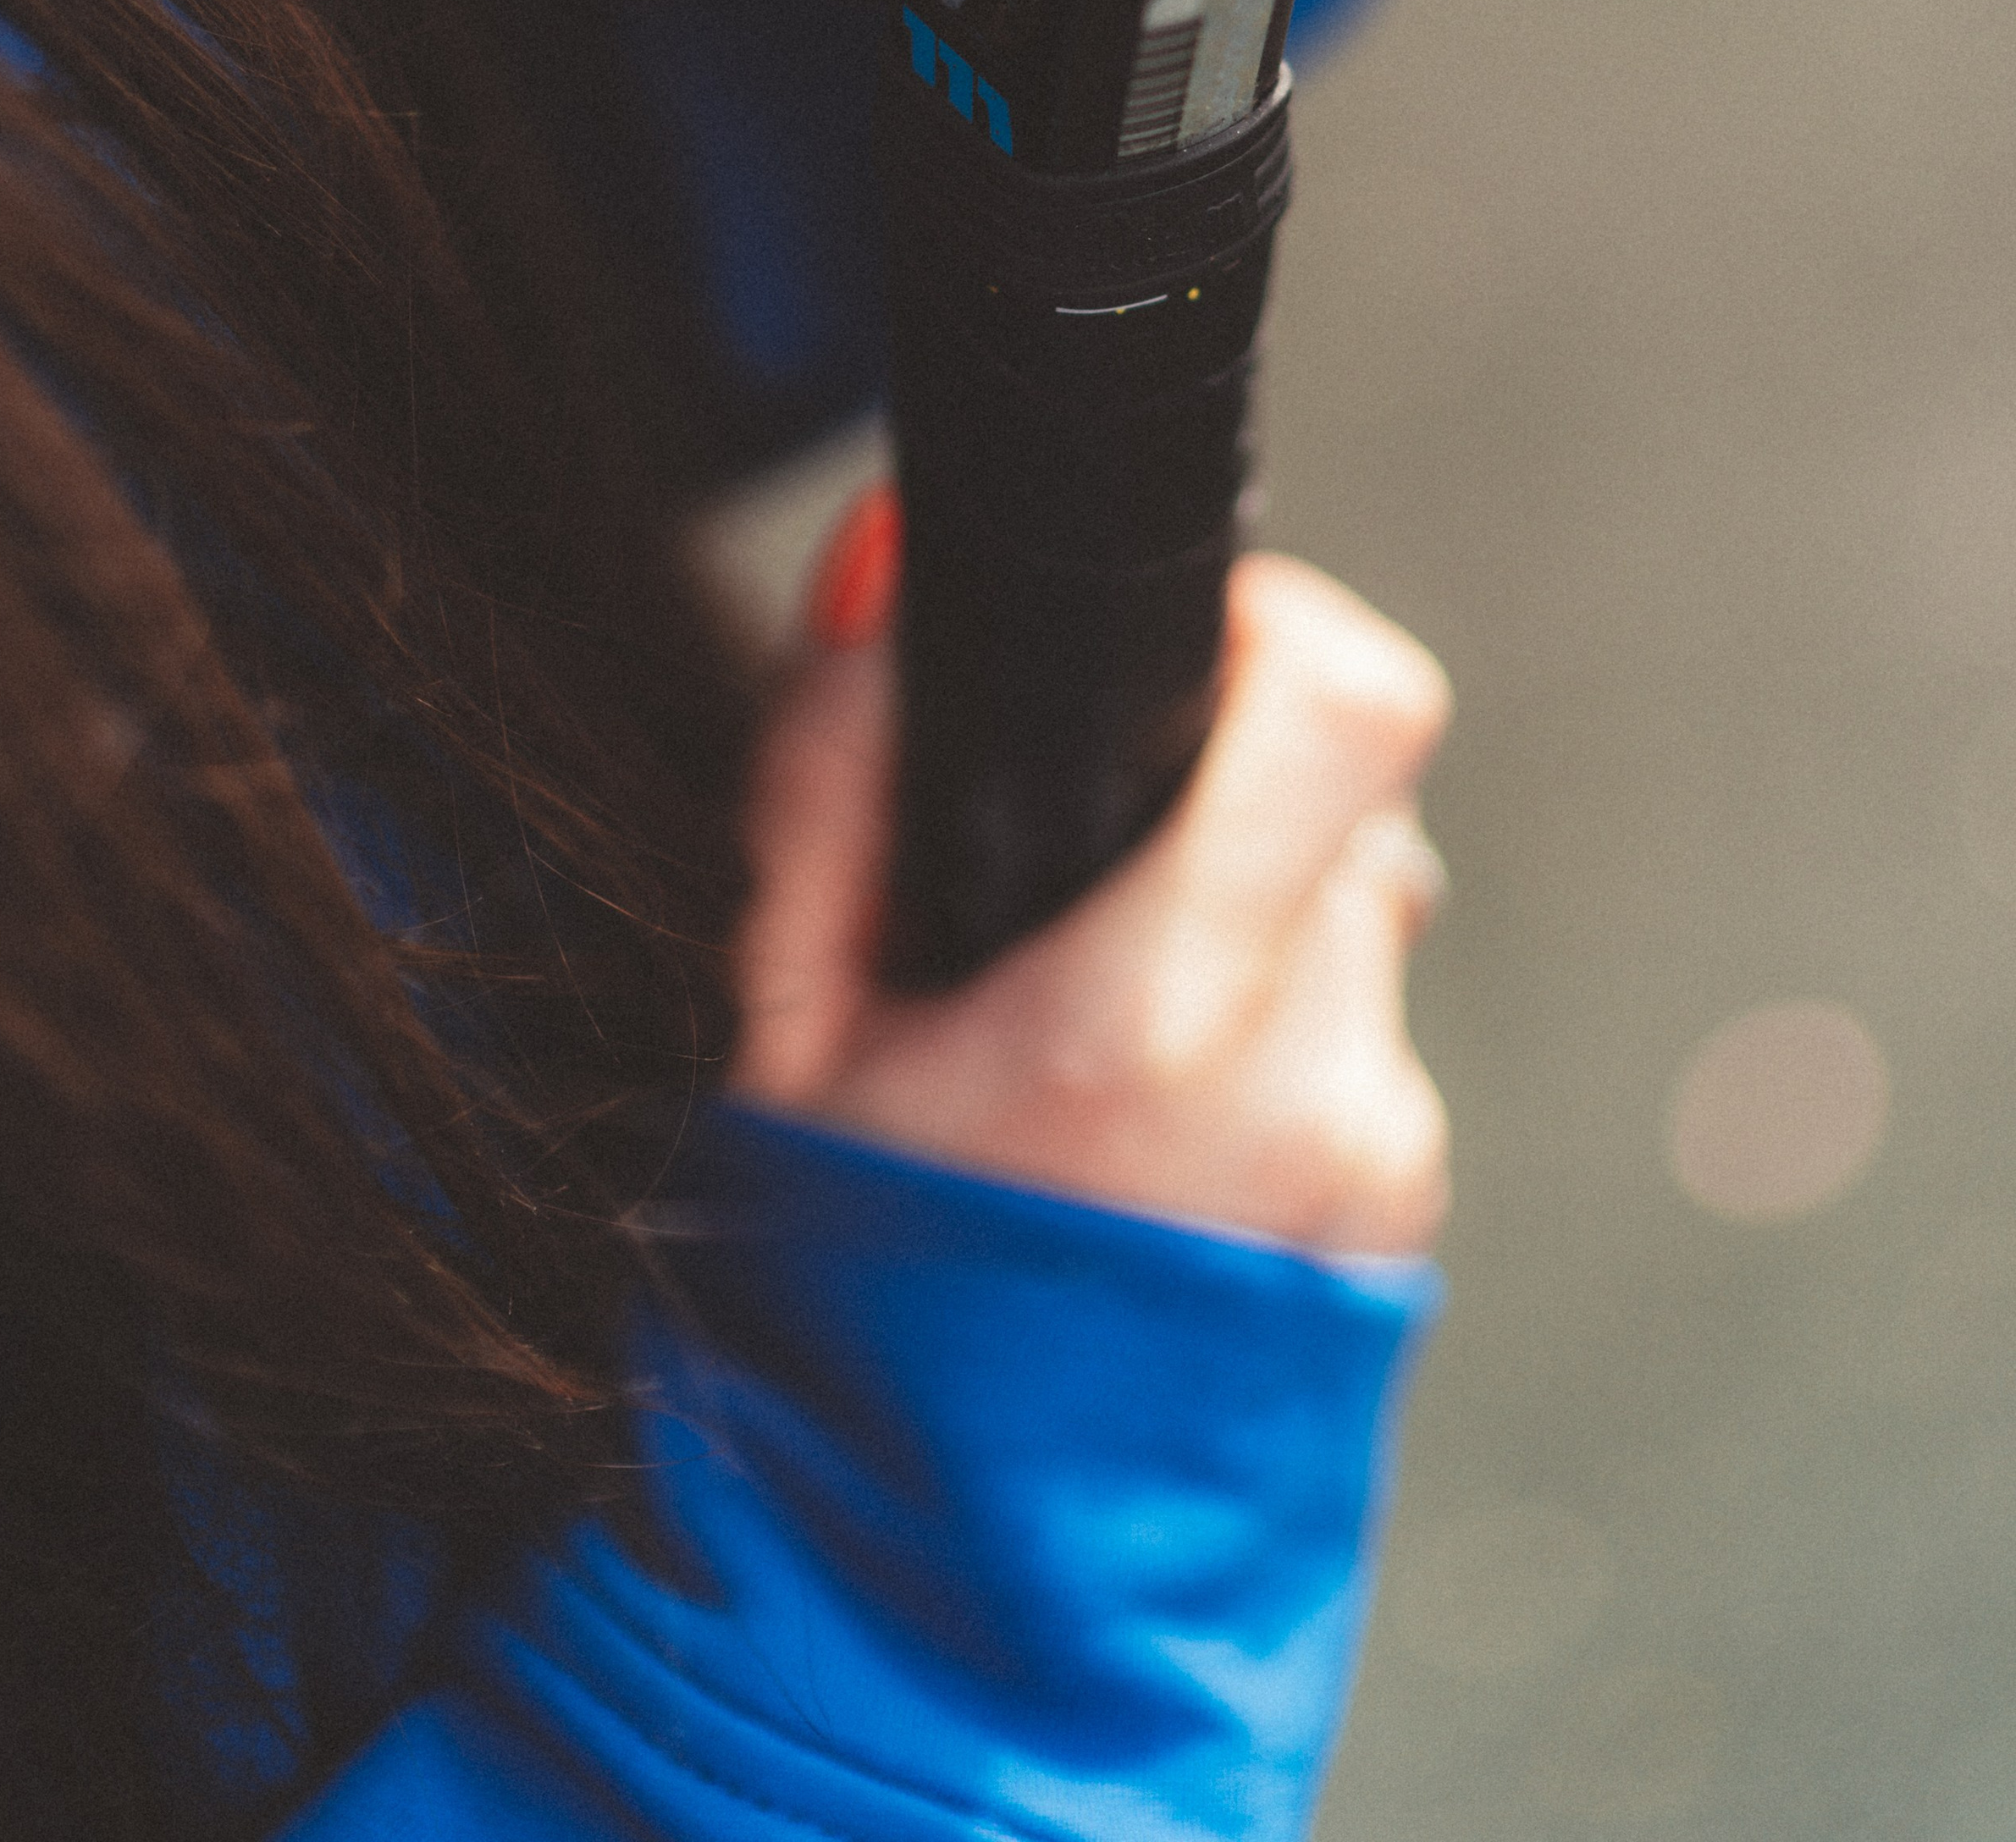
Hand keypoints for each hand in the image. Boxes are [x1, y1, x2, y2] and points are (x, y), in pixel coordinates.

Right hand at [732, 507, 1451, 1258]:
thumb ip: (831, 767)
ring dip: (1248, 915)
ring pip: (1355, 911)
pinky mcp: (1405, 1215)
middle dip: (1225, 790)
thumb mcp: (777, 1029)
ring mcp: (1378, 1157)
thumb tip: (889, 564)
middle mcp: (1307, 1085)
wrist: (941, 1617)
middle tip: (1085, 882)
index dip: (1273, 627)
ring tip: (1097, 1028)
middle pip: (1349, 797)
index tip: (1180, 646)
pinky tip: (1146, 1122)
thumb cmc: (836, 1322)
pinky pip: (1353, 1029)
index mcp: (1144, 1029)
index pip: (1349, 704)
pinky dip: (1265, 1025)